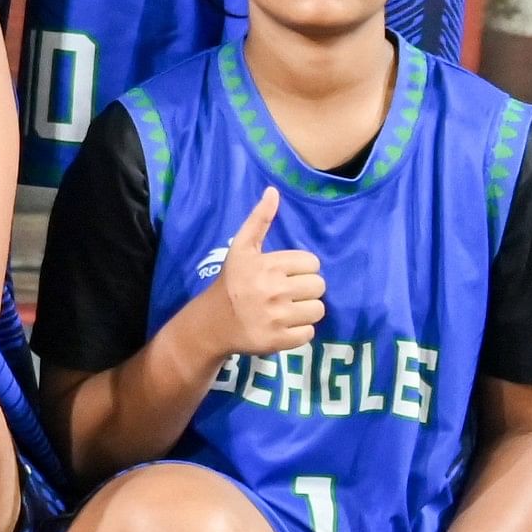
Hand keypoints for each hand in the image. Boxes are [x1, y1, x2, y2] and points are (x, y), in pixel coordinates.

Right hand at [190, 187, 326, 358]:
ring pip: (318, 310)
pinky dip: (299, 331)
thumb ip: (259, 220)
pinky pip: (309, 333)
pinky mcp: (279, 340)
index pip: (312, 264)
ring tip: (286, 310)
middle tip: (286, 293)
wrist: (212, 322)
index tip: (284, 275)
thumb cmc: (232, 281)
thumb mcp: (242, 248)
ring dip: (305, 311)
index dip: (301, 269)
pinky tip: (283, 326)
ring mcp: (276, 317)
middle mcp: (272, 290)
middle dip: (305, 290)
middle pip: (319, 287)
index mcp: (267, 265)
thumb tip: (273, 190)